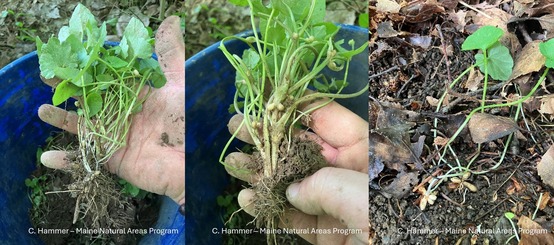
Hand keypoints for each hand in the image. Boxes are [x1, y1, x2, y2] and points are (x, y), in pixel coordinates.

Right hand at [37, 16, 184, 204]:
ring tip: (42, 110)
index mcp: (137, 94)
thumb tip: (172, 20)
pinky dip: (68, 160)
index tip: (68, 52)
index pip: (107, 76)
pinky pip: (87, 159)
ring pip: (84, 126)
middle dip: (69, 88)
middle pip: (91, 98)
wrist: (194, 161)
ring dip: (62, 120)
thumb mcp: (180, 83)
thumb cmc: (189, 119)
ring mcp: (117, 136)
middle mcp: (124, 113)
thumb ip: (170, 55)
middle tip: (47, 75)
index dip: (88, 66)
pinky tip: (48, 157)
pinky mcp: (114, 159)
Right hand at [225, 100, 368, 244]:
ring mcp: (337, 203)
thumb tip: (293, 190)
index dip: (294, 105)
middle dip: (269, 137)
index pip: (327, 118)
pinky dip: (270, 209)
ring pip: (292, 182)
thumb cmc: (407, 228)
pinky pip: (295, 217)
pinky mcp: (327, 233)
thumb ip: (328, 185)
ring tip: (233, 164)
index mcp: (371, 150)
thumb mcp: (370, 199)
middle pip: (302, 147)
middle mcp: (350, 172)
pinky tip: (247, 199)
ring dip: (262, 173)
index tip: (261, 98)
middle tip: (236, 127)